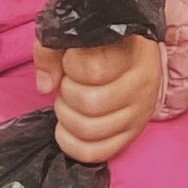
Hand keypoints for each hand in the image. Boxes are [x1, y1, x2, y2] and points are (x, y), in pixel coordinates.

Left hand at [36, 32, 162, 165]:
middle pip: (89, 103)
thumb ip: (53, 50)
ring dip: (66, 117)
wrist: (135, 55)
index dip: (70, 65)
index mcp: (133, 52)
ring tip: (68, 102)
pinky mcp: (131, 136)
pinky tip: (65, 129)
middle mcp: (142, 84)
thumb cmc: (103, 42)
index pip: (92, 68)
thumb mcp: (77, 34)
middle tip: (68, 82)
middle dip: (66, 93)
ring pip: (89, 129)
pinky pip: (96, 153)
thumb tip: (46, 86)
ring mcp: (140, 114)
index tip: (71, 58)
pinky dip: (72, 145)